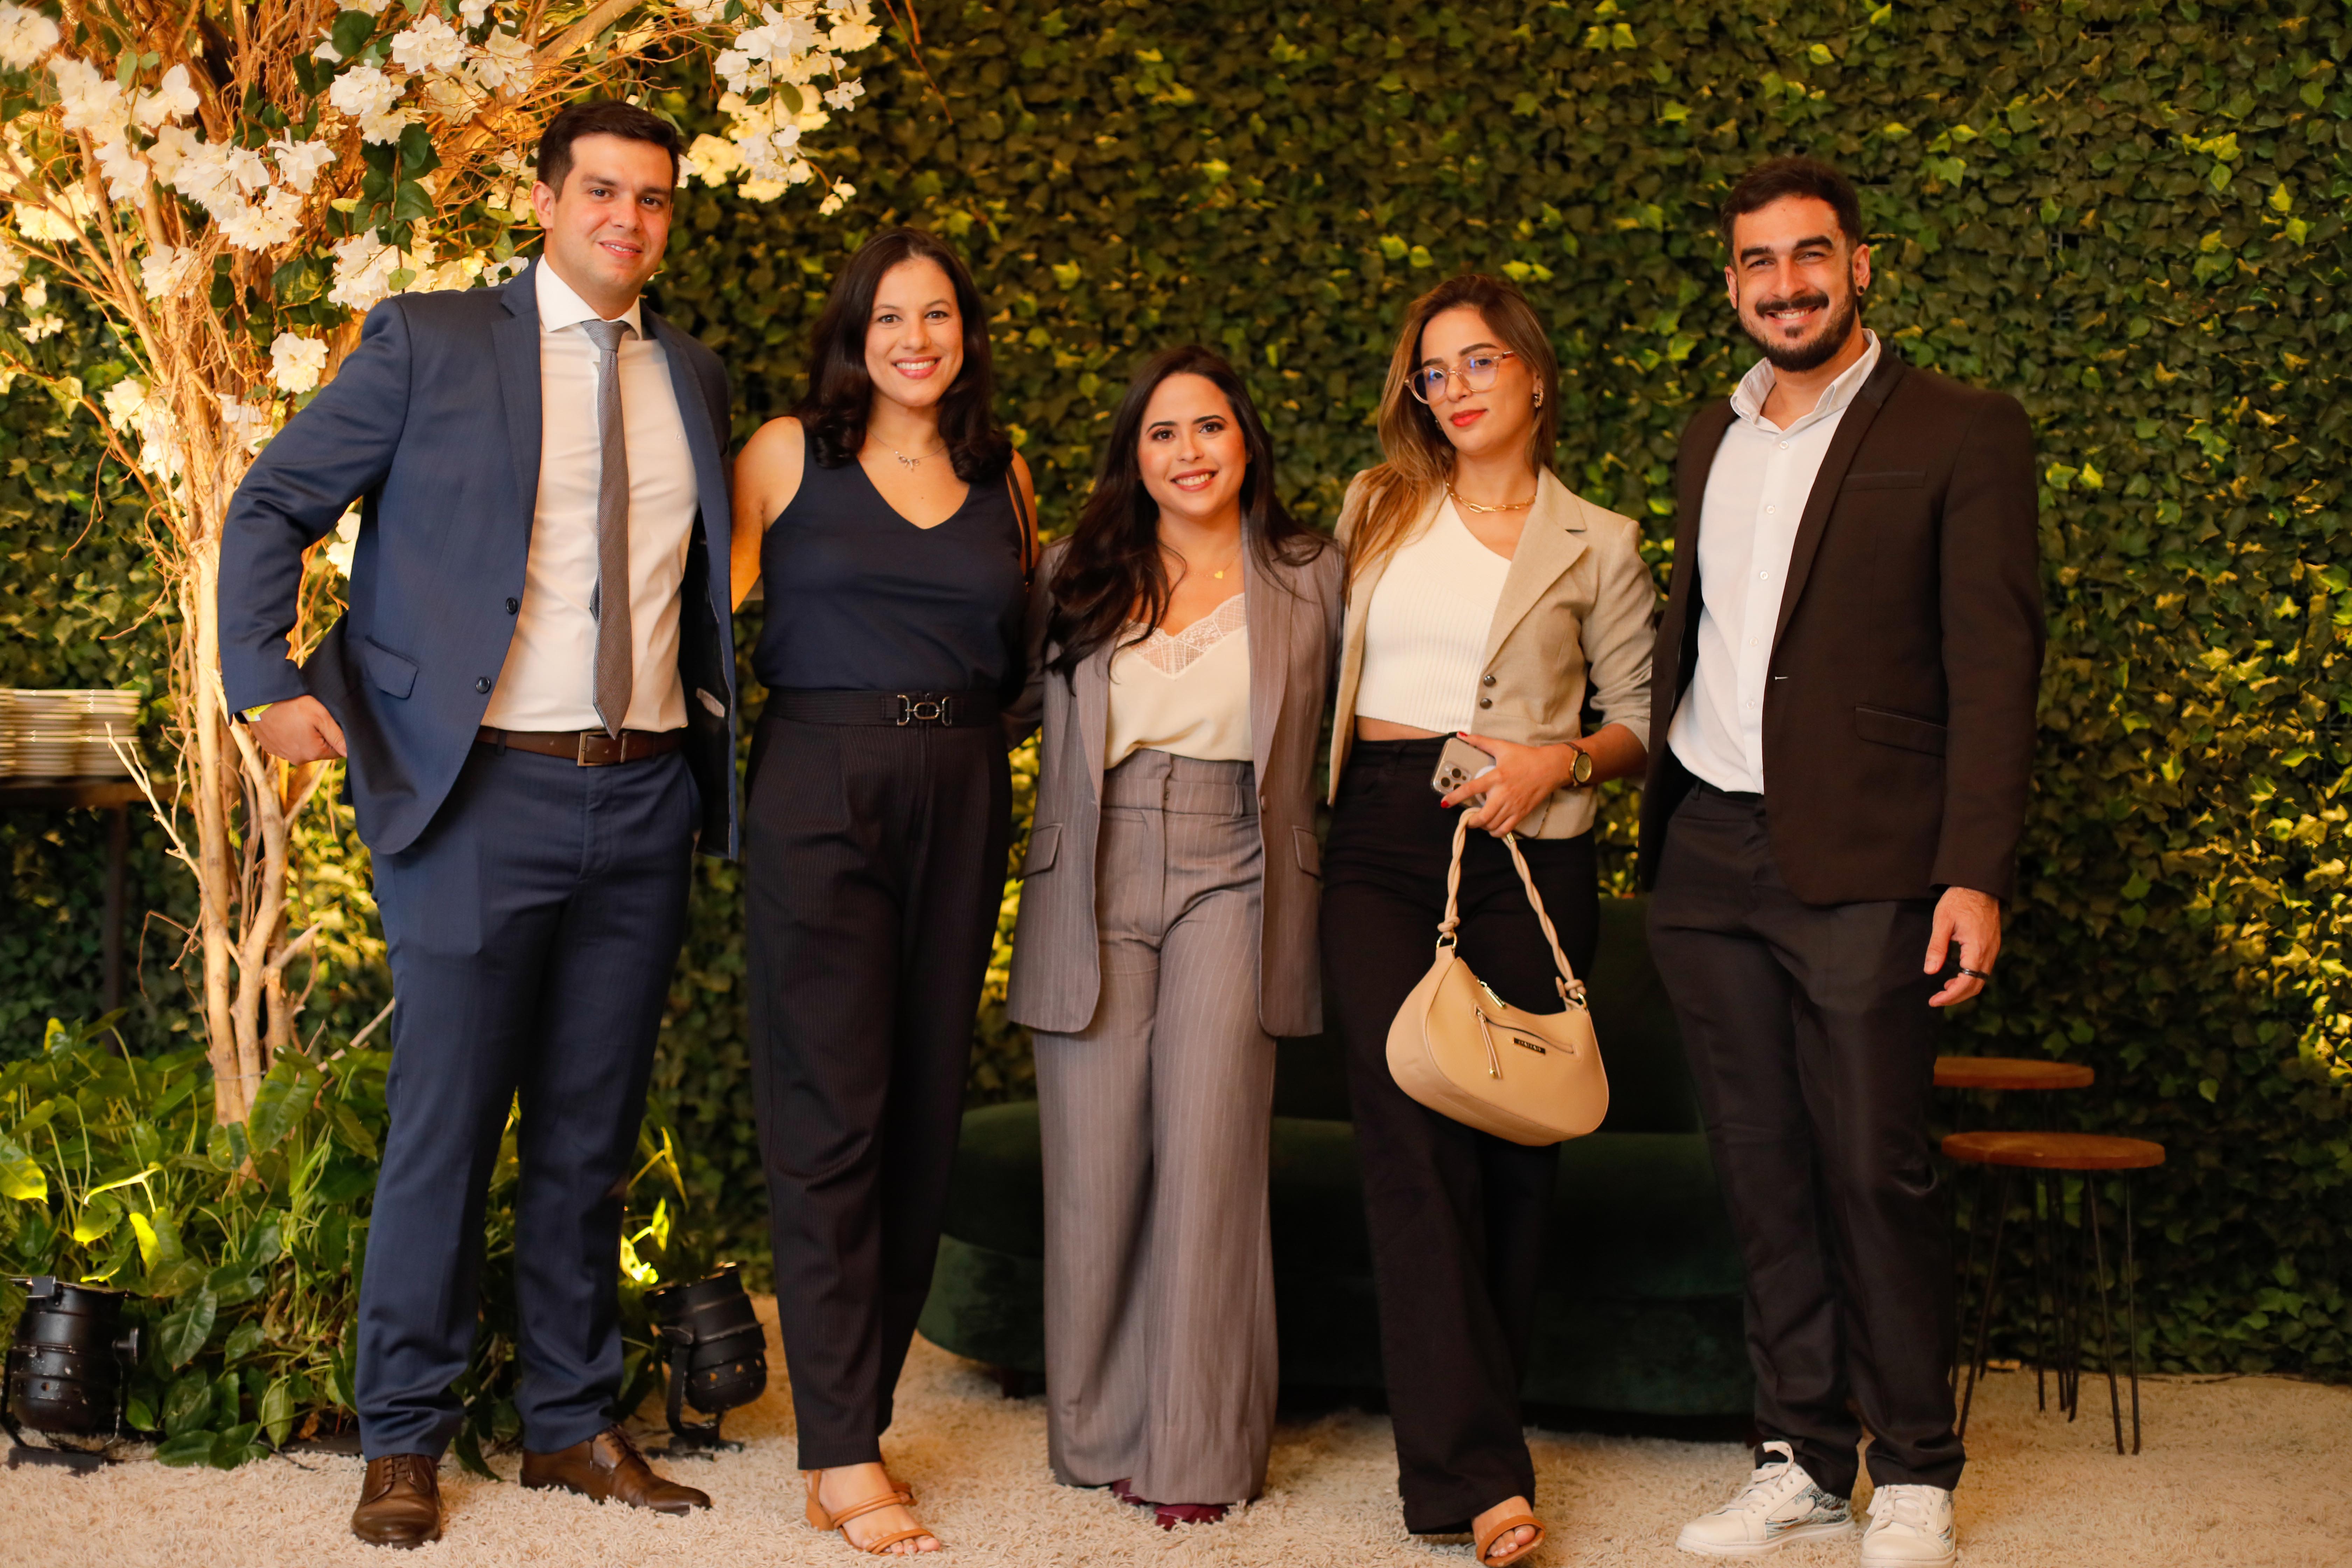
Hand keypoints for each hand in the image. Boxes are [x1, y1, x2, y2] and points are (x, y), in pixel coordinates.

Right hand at [250, 695, 346, 762]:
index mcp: (312, 753)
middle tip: (312, 719)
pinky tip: (286, 722)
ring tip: (297, 719)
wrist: (260, 699)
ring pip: (303, 747)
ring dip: (304, 736)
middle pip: (319, 750)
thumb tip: (350, 753)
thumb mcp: (321, 716)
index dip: (335, 737)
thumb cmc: (292, 705)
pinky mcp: (271, 748)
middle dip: (320, 736)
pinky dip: (289, 735)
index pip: (336, 751)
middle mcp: (297, 759)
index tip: (328, 723)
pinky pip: (288, 744)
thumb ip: (338, 736)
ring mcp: (282, 754)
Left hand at [1439, 733, 1578, 837]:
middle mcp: (1503, 794)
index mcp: (1496, 777)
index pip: (1471, 789)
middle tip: (1467, 818)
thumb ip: (1481, 742)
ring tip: (1479, 821)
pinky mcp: (1522, 813)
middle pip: (1482, 816)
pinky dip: (1496, 832)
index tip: (1445, 803)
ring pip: (1493, 825)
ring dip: (1482, 826)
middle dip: (1471, 821)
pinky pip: (1506, 830)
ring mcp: (1513, 805)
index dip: (1455, 797)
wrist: (1551, 767)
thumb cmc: (1526, 757)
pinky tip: (1492, 828)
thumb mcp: (1502, 746)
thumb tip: (1463, 735)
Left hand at [1926, 886, 2002, 1006]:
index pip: (1967, 982)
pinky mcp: (1992, 945)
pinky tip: (1956, 977)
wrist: (1979, 885)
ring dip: (1964, 988)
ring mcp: (1993, 949)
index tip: (1934, 1000)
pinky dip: (1970, 978)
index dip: (1950, 995)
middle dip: (1956, 996)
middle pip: (1976, 985)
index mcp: (1977, 948)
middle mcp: (1989, 952)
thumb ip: (1936, 947)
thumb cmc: (1958, 900)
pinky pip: (1983, 969)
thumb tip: (1930, 971)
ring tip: (1944, 989)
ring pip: (1981, 979)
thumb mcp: (1941, 921)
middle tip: (1936, 1000)